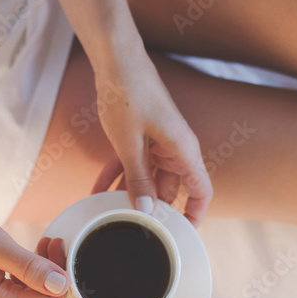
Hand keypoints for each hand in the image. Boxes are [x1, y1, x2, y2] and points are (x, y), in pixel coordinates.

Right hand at [0, 205, 68, 297]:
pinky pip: (20, 295)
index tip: (58, 251)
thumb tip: (62, 285)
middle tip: (52, 243)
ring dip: (43, 274)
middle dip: (54, 276)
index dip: (62, 282)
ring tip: (44, 245)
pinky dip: (30, 276)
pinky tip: (30, 254)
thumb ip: (30, 268)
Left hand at [90, 49, 212, 225]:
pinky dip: (116, 175)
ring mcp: (157, 142)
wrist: (116, 59)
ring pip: (146, 177)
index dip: (195, 216)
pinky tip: (96, 191)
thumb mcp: (130, 143)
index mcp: (183, 150)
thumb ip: (139, 178)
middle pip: (169, 189)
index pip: (201, 191)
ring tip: (108, 214)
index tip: (182, 238)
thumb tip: (148, 211)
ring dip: (127, 193)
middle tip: (130, 231)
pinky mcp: (141, 135)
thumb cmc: (128, 94)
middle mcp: (175, 148)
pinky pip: (132, 162)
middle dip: (150, 209)